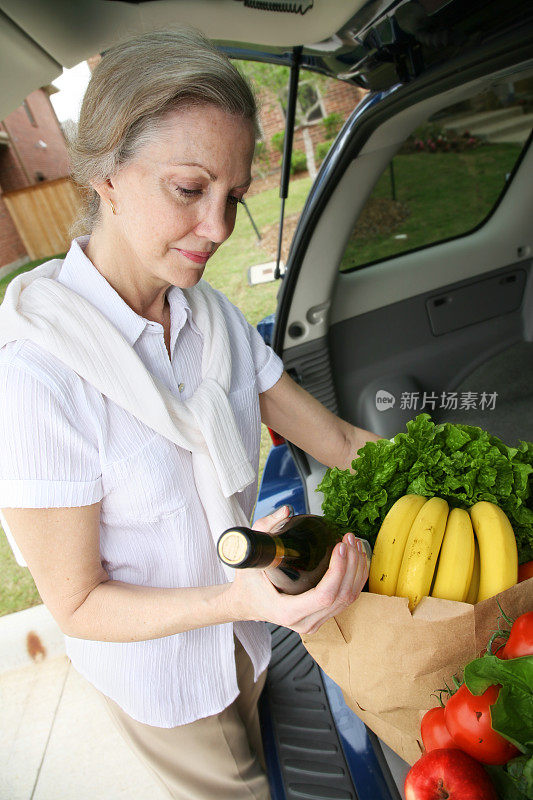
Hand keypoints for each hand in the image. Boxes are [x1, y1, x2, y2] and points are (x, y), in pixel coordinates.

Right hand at [226, 506, 368, 635]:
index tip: (339, 546)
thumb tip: (287, 511)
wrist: (245, 602)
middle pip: (342, 596)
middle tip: (348, 539)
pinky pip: (347, 600)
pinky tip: (357, 559)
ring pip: (348, 599)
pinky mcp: (322, 617)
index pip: (324, 595)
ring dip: (357, 570)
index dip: (338, 570)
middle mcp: (305, 622)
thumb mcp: (252, 553)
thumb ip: (266, 528)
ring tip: (355, 544)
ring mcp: (315, 622)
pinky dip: (356, 579)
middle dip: (351, 564)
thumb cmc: (248, 582)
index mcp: (288, 611)